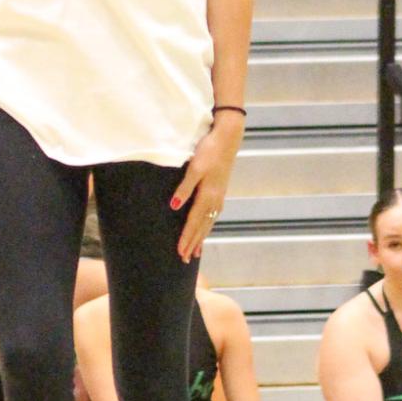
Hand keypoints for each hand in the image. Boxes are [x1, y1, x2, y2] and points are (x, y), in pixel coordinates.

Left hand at [170, 117, 243, 262]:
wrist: (228, 139)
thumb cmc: (209, 151)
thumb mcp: (194, 168)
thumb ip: (184, 188)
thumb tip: (174, 208)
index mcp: (207, 196)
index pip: (193, 223)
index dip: (186, 239)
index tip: (179, 253)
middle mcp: (215, 200)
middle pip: (202, 227)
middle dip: (193, 244)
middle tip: (185, 260)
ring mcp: (219, 197)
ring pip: (209, 223)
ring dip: (201, 238)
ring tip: (195, 253)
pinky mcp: (220, 192)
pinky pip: (212, 216)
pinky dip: (207, 227)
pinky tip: (205, 229)